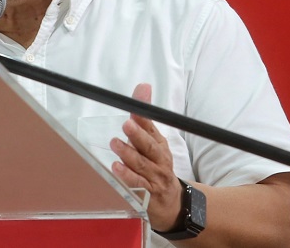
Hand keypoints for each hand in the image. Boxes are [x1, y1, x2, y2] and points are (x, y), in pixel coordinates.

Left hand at [108, 83, 184, 230]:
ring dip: (129, 155)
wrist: (173, 203)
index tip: (134, 109)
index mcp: (160, 145)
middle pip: (150, 147)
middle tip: (127, 125)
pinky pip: (138, 186)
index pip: (151, 129)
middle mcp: (159, 161)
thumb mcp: (152, 142)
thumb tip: (143, 87)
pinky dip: (127, 177)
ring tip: (115, 144)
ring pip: (142, 166)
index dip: (143, 118)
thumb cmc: (157, 168)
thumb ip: (142, 118)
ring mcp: (155, 178)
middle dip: (138, 135)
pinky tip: (117, 169)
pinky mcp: (148, 195)